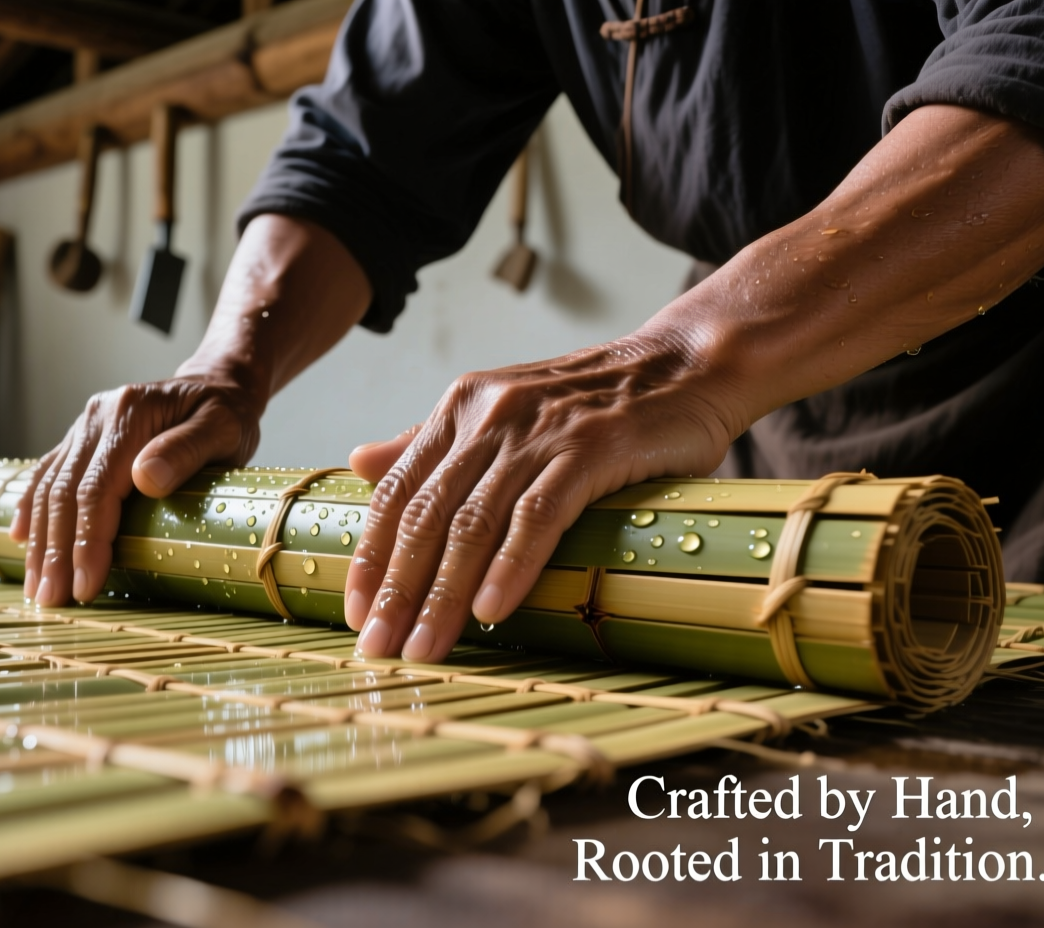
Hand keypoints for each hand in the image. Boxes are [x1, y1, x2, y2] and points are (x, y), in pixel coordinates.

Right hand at [10, 375, 263, 605]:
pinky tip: (22, 538)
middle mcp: (96, 416)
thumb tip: (144, 479)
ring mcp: (84, 426)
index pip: (96, 487)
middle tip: (52, 600)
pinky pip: (46, 474)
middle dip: (55, 551)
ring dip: (40, 541)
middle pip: (63, 492)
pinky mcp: (79, 438)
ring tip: (38, 587)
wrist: (215, 383)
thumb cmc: (226, 413)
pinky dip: (31, 508)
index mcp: (128, 414)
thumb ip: (187, 449)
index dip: (87, 539)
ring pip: (48, 487)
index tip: (85, 585)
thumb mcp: (224, 427)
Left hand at [343, 332, 742, 662]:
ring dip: (444, 594)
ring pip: (474, 522)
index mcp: (460, 409)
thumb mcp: (503, 411)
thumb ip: (432, 442)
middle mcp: (489, 416)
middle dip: (397, 589)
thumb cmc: (594, 402)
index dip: (371, 555)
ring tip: (426, 647)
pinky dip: (511, 565)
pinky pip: (538, 514)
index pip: (397, 491)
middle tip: (378, 648)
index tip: (356, 612)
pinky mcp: (591, 447)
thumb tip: (359, 460)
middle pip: (427, 515)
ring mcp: (538, 431)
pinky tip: (493, 610)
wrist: (687, 363)